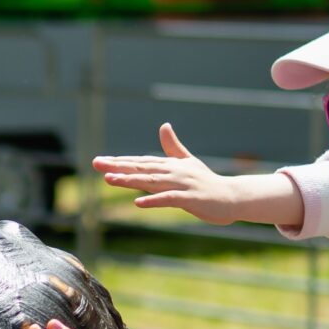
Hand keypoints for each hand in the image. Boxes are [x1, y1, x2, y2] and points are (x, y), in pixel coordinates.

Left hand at [93, 124, 299, 227]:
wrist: (231, 197)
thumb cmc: (207, 182)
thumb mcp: (188, 162)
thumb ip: (173, 147)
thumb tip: (164, 125)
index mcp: (170, 165)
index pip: (140, 162)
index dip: (120, 161)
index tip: (99, 162)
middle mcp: (173, 172)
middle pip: (141, 168)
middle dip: (118, 167)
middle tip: (96, 165)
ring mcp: (182, 184)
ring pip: (151, 181)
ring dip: (130, 180)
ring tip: (110, 179)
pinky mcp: (190, 199)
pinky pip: (169, 199)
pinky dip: (154, 200)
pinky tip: (137, 203)